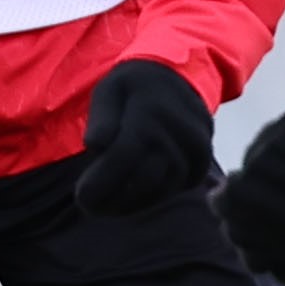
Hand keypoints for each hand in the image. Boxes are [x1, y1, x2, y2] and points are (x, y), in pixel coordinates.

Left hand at [72, 60, 215, 216]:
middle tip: (91, 208)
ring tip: (108, 206)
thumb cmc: (136, 87)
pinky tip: (131, 197)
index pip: (123, 157)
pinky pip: (175, 190)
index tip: (82, 198)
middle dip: (113, 200)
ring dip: (131, 204)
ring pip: (160, 190)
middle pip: (142, 180)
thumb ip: (102, 118)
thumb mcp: (110, 90)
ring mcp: (195, 148)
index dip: (101, 182)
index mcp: (150, 110)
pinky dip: (151, 198)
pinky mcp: (202, 162)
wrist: (181, 77)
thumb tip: (96, 146)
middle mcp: (178, 131)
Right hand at [211, 84, 284, 280]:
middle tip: (252, 215)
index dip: (276, 256)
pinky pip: (220, 203)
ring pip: (234, 232)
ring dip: (236, 216)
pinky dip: (224, 193)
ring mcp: (263, 218)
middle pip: (253, 259)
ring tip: (246, 193)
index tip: (271, 239)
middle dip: (251, 240)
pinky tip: (238, 178)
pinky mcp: (244, 191)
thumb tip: (272, 239)